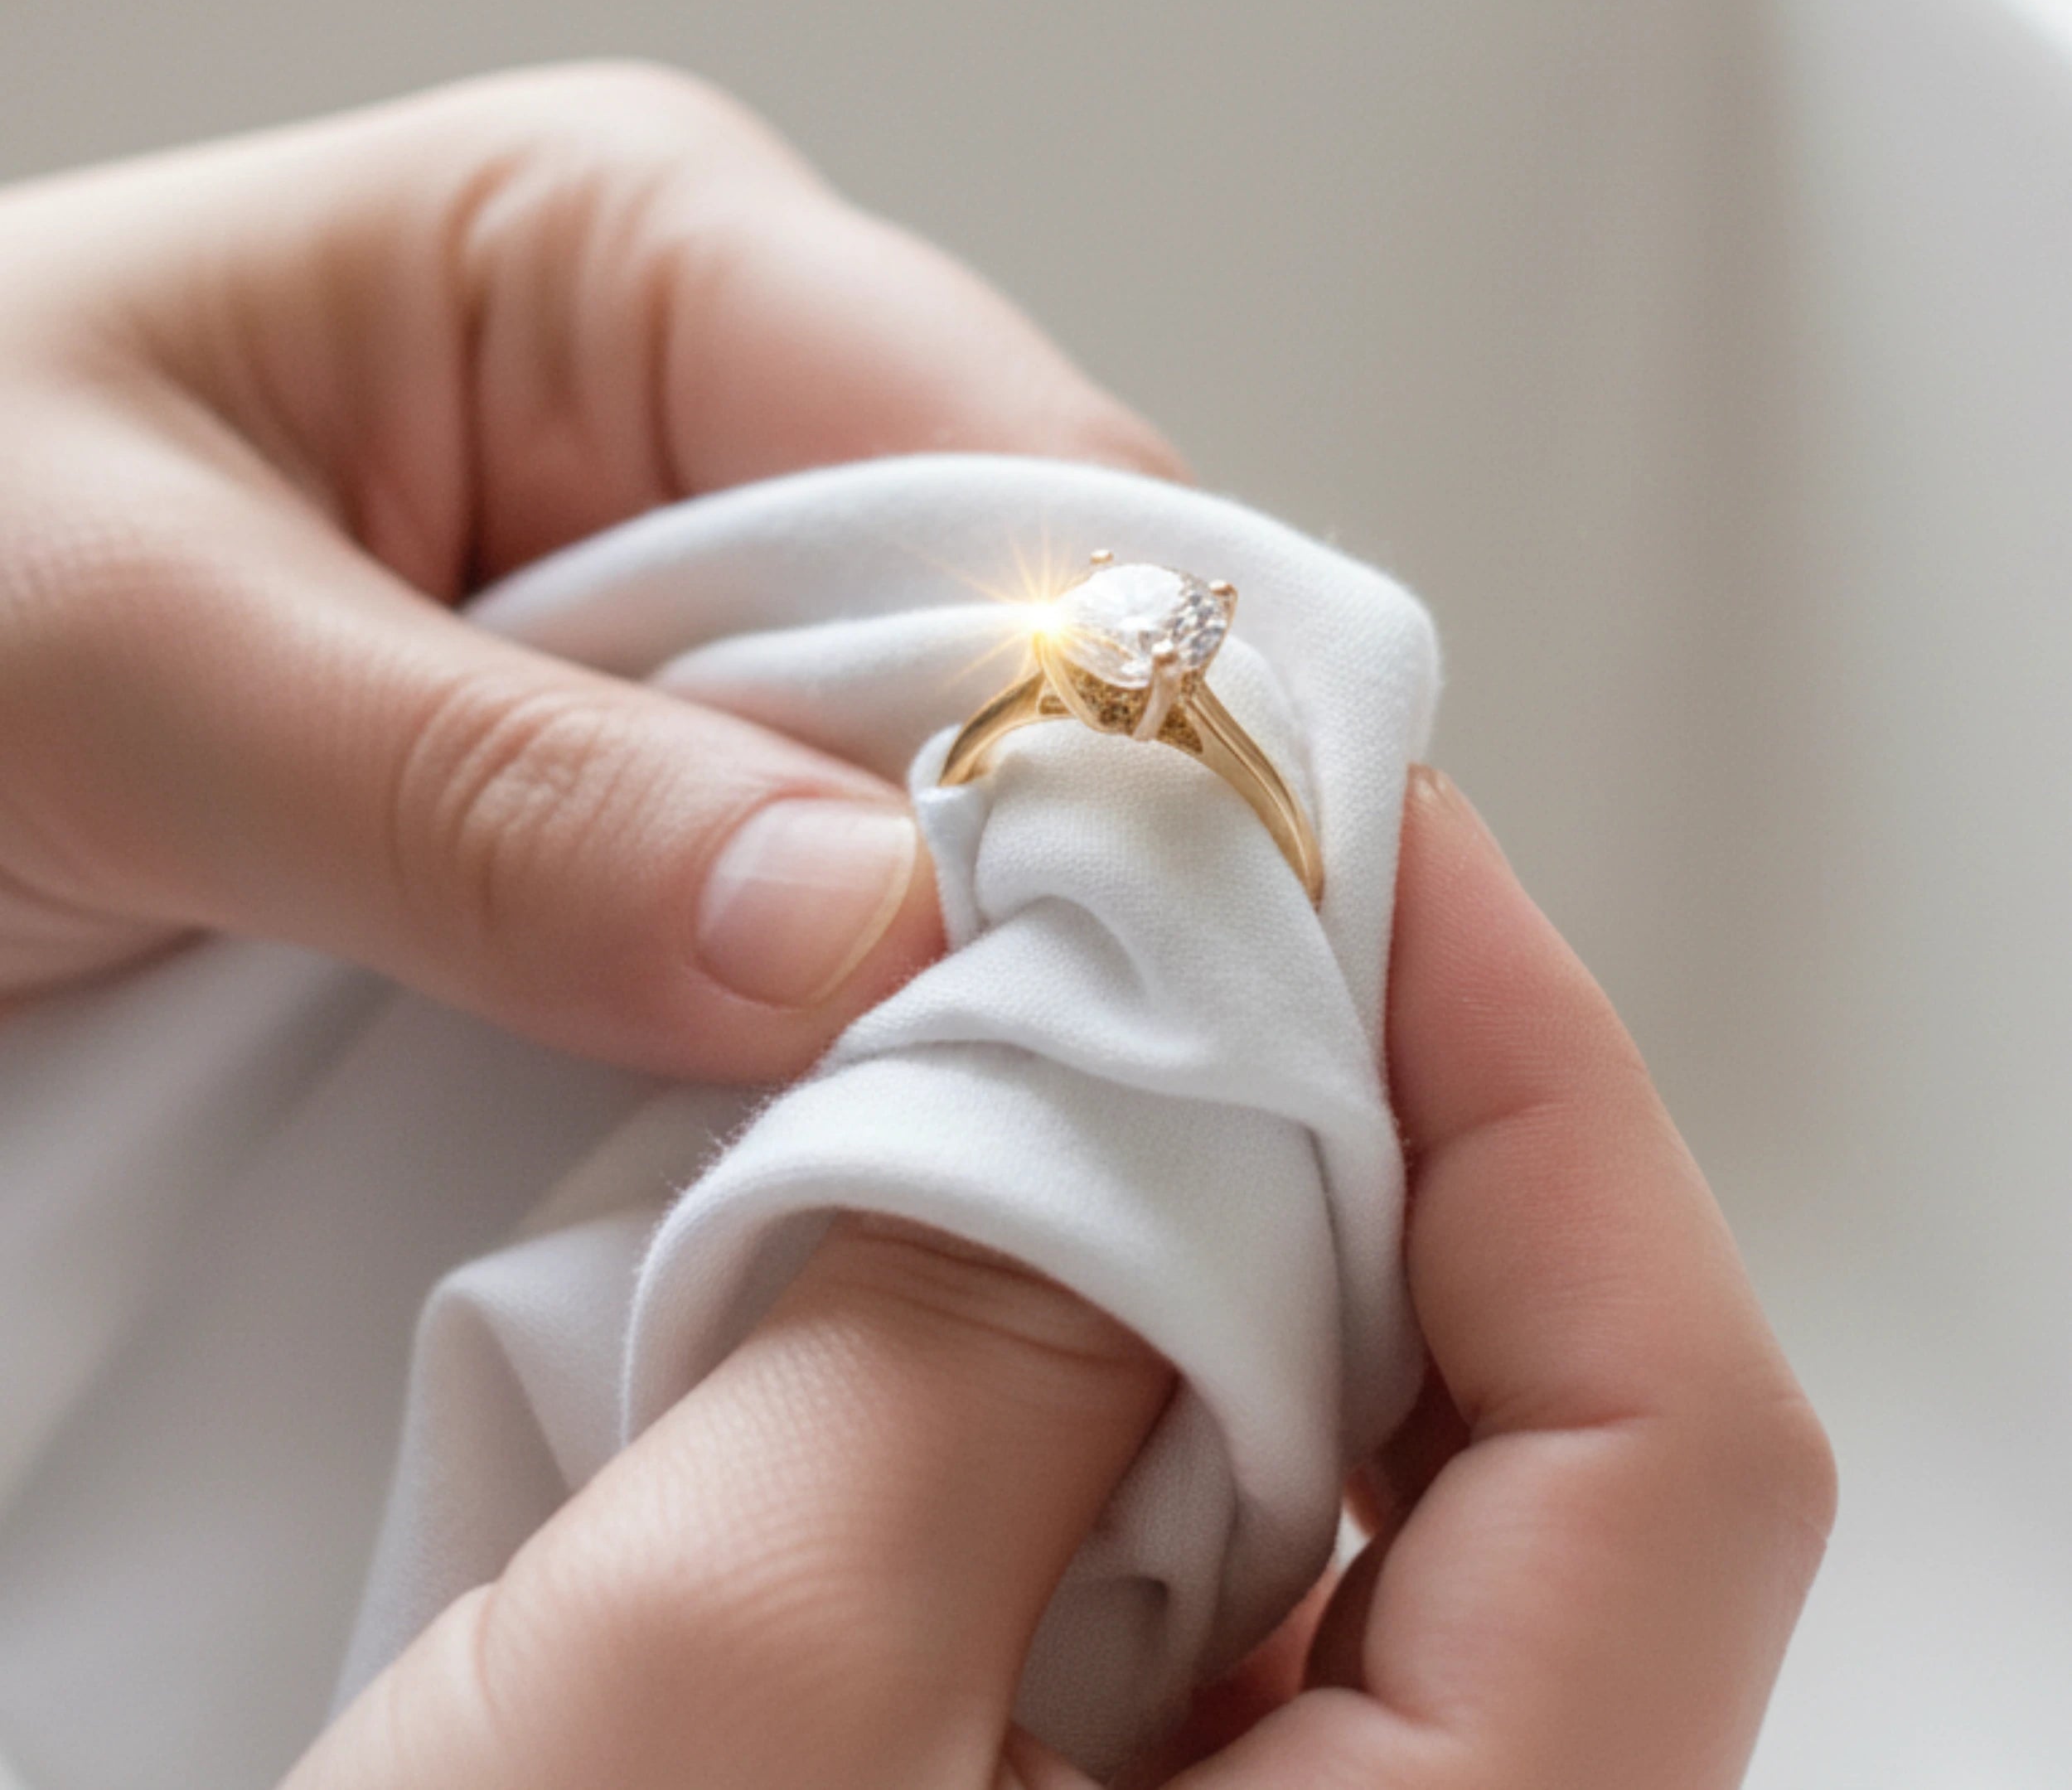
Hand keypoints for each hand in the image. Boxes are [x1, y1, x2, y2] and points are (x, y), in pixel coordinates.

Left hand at [0, 62, 1176, 1071]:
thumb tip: (865, 931)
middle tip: (1021, 1102)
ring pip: (948, 795)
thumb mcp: (126, 661)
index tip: (1126, 969)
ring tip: (915, 1147)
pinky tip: (810, 1125)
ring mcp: (699, 604)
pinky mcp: (659, 773)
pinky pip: (828, 905)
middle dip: (1035, 870)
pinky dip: (835, 1029)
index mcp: (637, 251)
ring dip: (933, 973)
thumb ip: (495, 801)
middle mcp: (717, 416)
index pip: (1009, 464)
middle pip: (1026, 642)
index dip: (1108, 712)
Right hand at [285, 768, 1834, 1789]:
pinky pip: (1215, 1541)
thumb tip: (1114, 1039)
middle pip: (1538, 1436)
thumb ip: (964, 1339)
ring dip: (1223, 1239)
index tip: (1383, 847)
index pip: (1672, 1447)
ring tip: (1051, 1064)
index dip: (1542, 1085)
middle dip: (1367, 1129)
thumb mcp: (708, 1691)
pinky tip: (967, 1272)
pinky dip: (1118, 1363)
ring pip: (1371, 1476)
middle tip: (1191, 906)